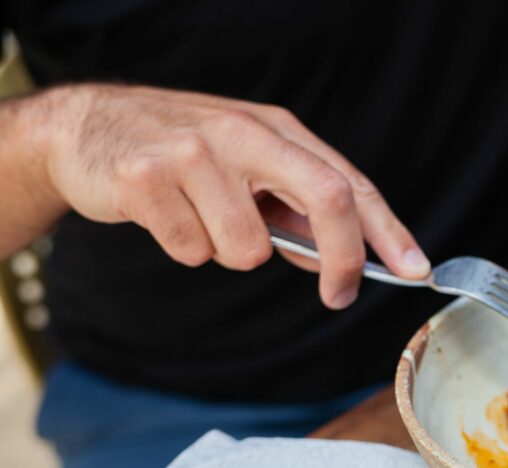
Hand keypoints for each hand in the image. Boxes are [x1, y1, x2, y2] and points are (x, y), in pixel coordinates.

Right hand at [39, 84, 427, 308]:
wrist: (84, 128)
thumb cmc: (179, 153)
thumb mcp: (246, 166)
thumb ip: (293, 207)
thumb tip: (335, 257)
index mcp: (277, 131)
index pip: (350, 183)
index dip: (388, 231)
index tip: (417, 270)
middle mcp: (243, 133)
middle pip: (327, 198)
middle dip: (341, 258)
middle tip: (338, 294)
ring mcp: (194, 152)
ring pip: (248, 248)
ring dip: (230, 254)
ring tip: (201, 221)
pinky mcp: (145, 176)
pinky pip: (192, 250)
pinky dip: (184, 249)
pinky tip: (165, 216)